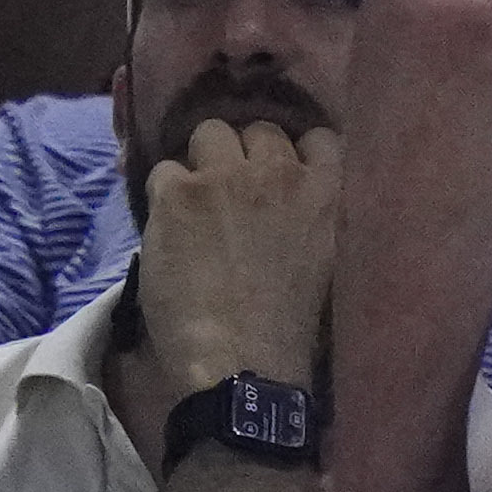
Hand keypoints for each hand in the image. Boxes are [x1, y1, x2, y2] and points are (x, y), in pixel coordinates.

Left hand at [132, 112, 346, 398]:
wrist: (244, 361)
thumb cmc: (291, 330)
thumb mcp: (328, 261)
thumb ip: (314, 217)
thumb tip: (289, 202)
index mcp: (329, 195)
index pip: (320, 138)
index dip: (294, 153)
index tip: (277, 174)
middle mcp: (281, 173)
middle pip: (258, 130)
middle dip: (243, 155)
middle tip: (229, 192)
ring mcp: (226, 177)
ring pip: (208, 133)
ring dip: (201, 161)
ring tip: (195, 201)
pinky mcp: (179, 192)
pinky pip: (163, 169)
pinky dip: (162, 194)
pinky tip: (167, 226)